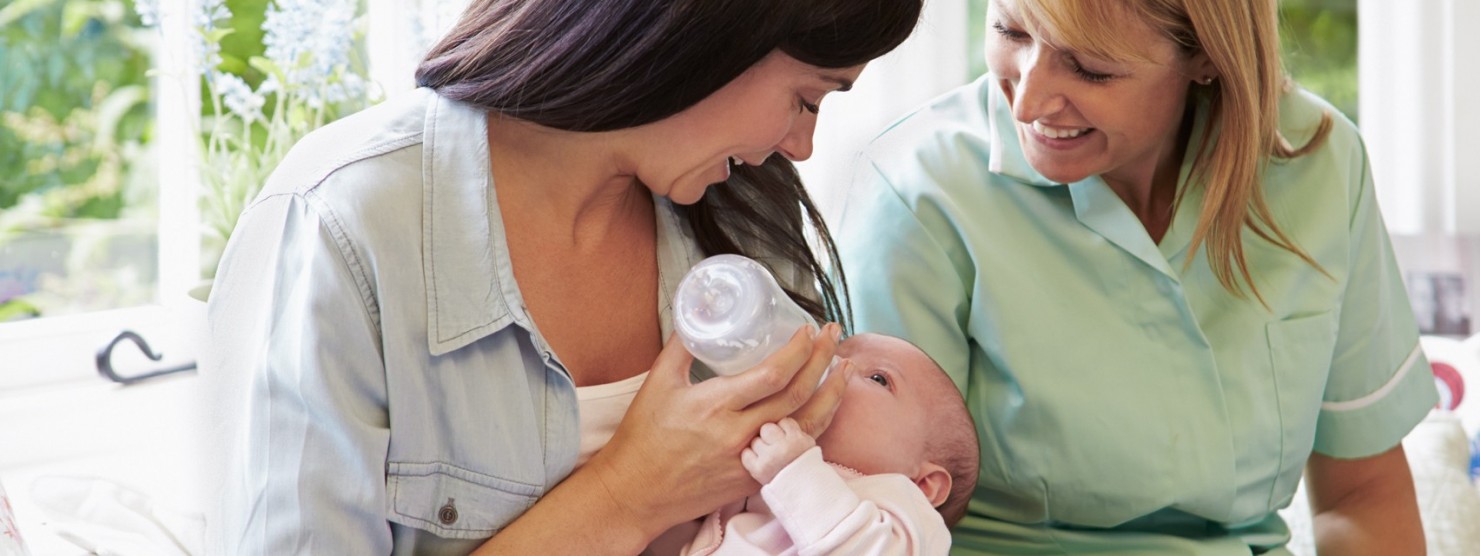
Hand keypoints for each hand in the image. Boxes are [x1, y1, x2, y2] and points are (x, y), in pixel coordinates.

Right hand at [584, 322, 846, 539]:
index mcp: (715, 406)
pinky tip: (827, 407)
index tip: (808, 330)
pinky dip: (817, 425)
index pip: (772, 374)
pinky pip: (796, 449)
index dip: (798, 350)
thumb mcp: (658, 382)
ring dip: (832, 394)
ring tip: (845, 368)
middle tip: (833, 335)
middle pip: (797, 394)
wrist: (636, 493)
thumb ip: (682, 345)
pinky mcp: (755, 478)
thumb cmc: (643, 438)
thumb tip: (701, 311)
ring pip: (806, 425)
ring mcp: (751, 459)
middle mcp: (738, 434)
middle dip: (822, 360)